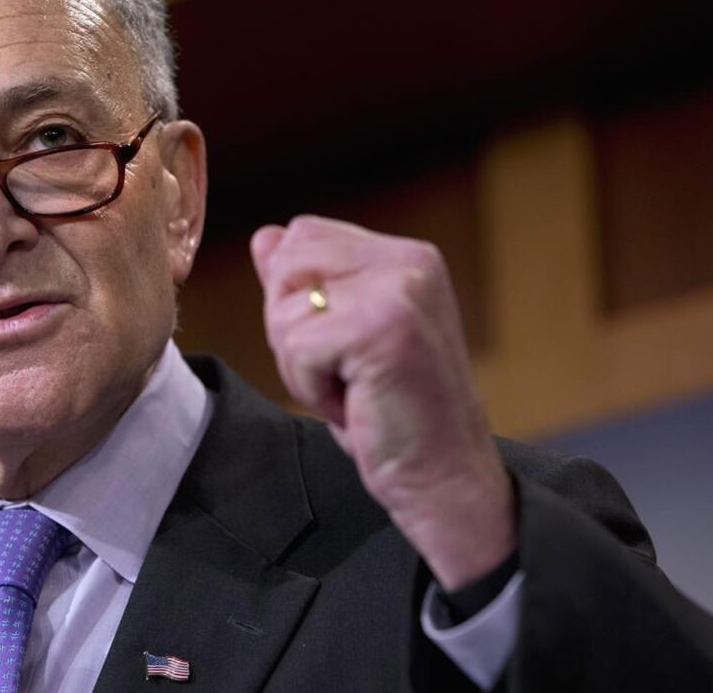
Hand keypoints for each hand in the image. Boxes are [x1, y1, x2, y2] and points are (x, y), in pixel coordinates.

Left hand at [250, 215, 513, 589]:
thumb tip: (266, 236)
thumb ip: (308, 282)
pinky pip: (296, 347)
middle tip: (343, 371)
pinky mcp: (380, 330)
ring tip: (353, 388)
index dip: (296, 297)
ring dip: (300, 363)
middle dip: (291, 328)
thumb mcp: (344, 337)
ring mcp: (399, 292)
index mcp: (407, 256)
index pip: (302, 234)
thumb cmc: (395, 414)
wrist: (446, 477)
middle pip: (287, 264)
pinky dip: (310, 387)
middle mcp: (409, 262)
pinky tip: (354, 403)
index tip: (341, 345)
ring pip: (285, 308)